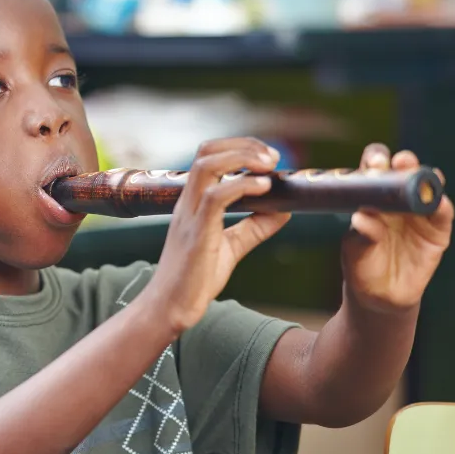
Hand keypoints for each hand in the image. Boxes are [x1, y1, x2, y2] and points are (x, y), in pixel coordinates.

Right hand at [149, 137, 290, 333]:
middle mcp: (188, 203)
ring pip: (207, 166)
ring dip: (241, 158)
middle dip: (242, 145)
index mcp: (193, 202)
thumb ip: (255, 227)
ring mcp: (190, 217)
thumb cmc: (194, 279)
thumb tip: (284, 210)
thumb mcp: (232, 247)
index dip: (239, 147)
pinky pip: (216, 197)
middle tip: (273, 157)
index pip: (208, 155)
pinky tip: (264, 188)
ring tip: (269, 166)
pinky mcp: (197, 234)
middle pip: (206, 151)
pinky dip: (242, 186)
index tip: (268, 157)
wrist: (170, 308)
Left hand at [342, 144, 453, 313]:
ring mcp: (418, 213)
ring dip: (426, 178)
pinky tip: (438, 202)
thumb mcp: (355, 250)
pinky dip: (441, 206)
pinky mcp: (436, 230)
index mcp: (371, 197)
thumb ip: (361, 234)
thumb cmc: (361, 264)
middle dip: (404, 162)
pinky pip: (442, 214)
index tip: (373, 165)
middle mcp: (396, 199)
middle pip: (404, 171)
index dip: (375, 161)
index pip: (375, 170)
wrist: (380, 295)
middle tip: (399, 163)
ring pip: (427, 187)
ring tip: (421, 177)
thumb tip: (361, 218)